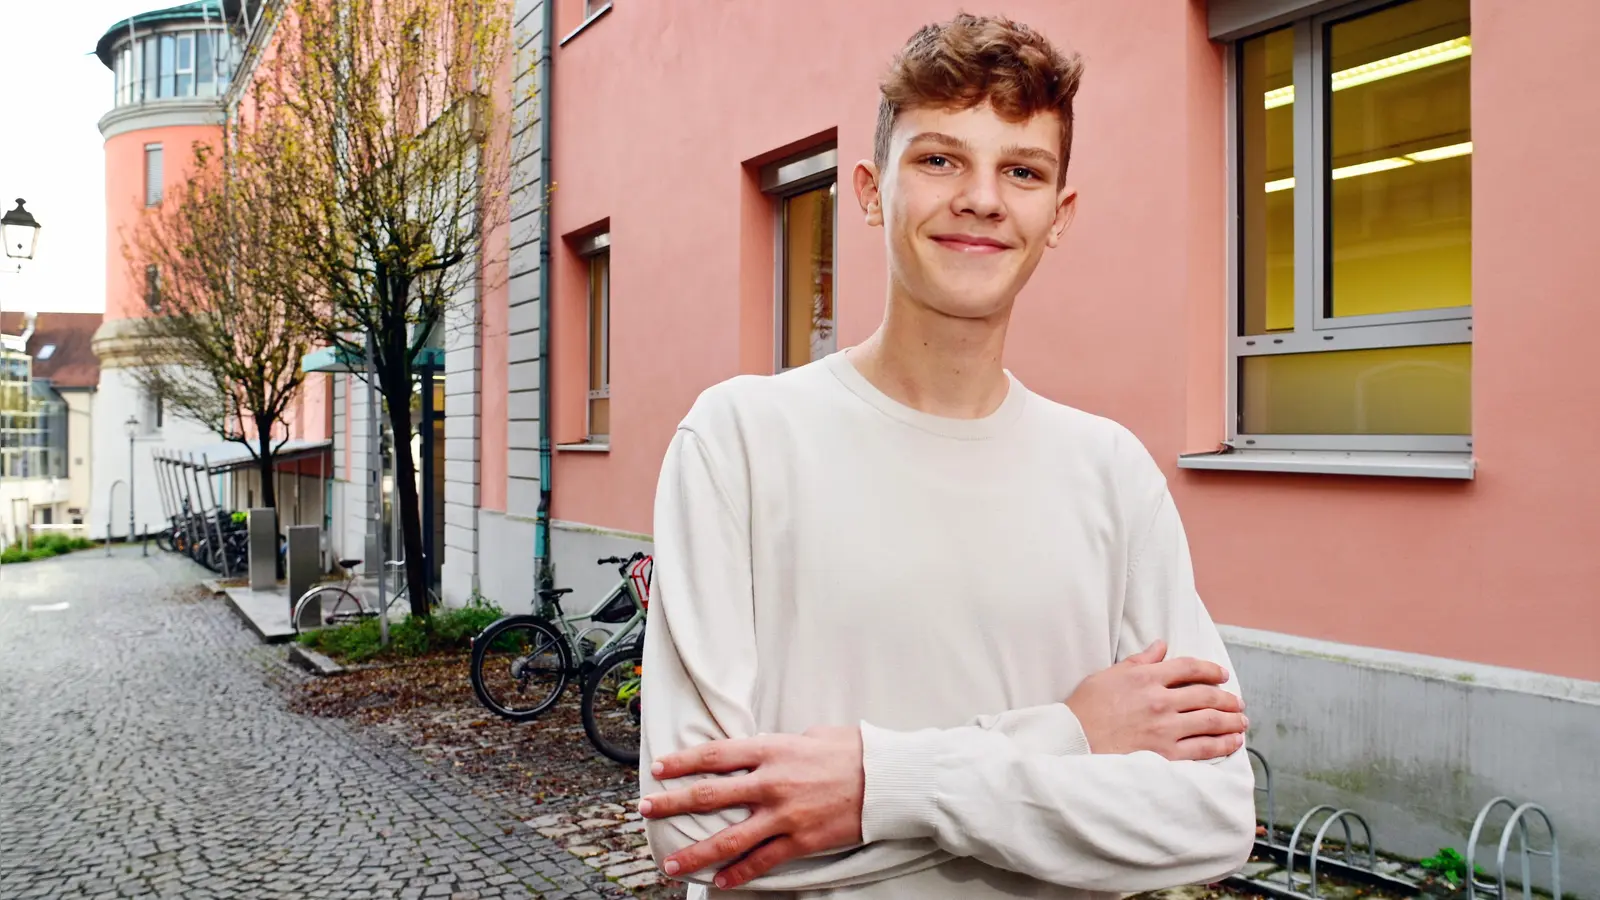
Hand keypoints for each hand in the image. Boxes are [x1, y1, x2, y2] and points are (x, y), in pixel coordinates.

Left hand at [638, 725, 863, 888]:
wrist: (887, 780)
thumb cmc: (851, 751)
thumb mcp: (808, 736)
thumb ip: (778, 746)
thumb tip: (760, 753)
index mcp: (771, 750)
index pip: (714, 755)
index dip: (682, 762)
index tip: (658, 769)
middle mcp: (770, 782)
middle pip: (709, 795)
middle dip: (671, 803)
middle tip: (645, 810)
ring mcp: (783, 815)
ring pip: (729, 839)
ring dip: (695, 852)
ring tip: (670, 863)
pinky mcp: (800, 841)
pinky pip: (762, 861)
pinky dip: (738, 874)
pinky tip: (720, 882)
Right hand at [1066, 639, 1247, 759]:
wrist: (1072, 742)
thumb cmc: (1085, 708)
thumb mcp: (1108, 675)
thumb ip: (1138, 661)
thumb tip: (1160, 646)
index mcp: (1146, 677)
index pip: (1188, 667)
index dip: (1210, 669)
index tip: (1221, 674)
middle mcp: (1160, 701)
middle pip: (1206, 694)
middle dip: (1227, 697)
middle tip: (1238, 701)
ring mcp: (1165, 729)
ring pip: (1211, 721)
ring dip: (1232, 720)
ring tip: (1241, 721)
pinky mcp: (1165, 754)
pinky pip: (1203, 748)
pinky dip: (1223, 744)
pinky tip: (1233, 742)